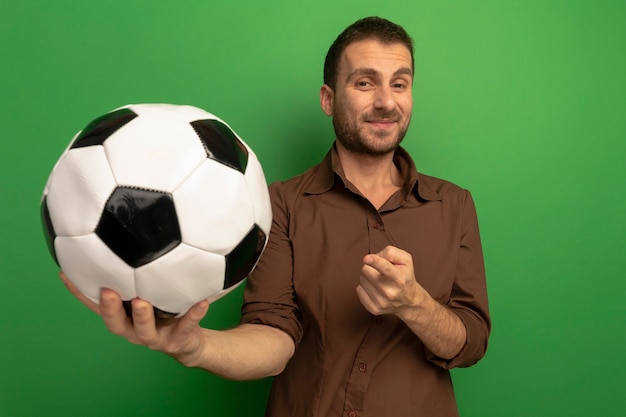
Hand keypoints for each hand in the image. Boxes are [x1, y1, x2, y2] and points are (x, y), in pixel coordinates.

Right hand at [59, 271, 208, 365]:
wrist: (190, 342)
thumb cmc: (163, 311)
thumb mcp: (148, 292)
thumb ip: (136, 273)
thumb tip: (128, 236)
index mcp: (124, 316)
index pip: (96, 305)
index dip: (79, 293)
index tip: (66, 273)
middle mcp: (134, 329)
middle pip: (116, 323)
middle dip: (109, 308)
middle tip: (107, 291)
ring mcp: (156, 337)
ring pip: (145, 331)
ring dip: (143, 317)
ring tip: (142, 301)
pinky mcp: (180, 339)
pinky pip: (187, 326)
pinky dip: (194, 315)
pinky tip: (202, 302)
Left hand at [356, 246, 426, 317]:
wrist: (409, 302)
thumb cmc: (405, 277)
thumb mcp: (406, 260)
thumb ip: (391, 253)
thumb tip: (374, 256)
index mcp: (400, 278)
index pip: (386, 268)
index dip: (375, 261)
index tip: (366, 258)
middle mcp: (391, 292)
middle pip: (366, 270)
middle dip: (370, 267)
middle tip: (379, 271)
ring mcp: (381, 302)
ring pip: (362, 279)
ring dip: (368, 277)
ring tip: (379, 280)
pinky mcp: (373, 309)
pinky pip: (358, 289)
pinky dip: (365, 287)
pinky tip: (375, 289)